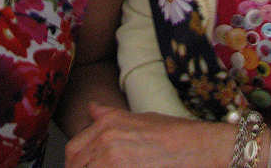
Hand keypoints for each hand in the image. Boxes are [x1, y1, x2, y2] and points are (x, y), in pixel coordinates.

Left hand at [64, 102, 233, 167]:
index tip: (82, 167)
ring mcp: (114, 162)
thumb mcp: (138, 118)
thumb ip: (108, 116)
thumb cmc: (173, 135)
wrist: (198, 149)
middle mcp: (107, 142)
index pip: (73, 150)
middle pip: (76, 165)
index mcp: (107, 126)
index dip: (75, 163)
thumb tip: (91, 109)